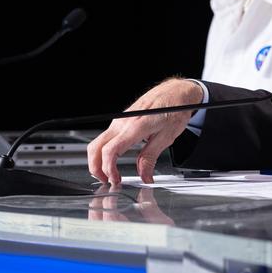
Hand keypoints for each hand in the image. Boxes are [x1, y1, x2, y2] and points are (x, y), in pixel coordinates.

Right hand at [87, 79, 202, 185]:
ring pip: (98, 142)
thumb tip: (145, 177)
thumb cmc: (174, 109)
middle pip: (96, 147)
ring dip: (98, 160)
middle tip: (106, 180)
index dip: (109, 169)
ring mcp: (120, 120)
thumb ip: (151, 158)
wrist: (176, 91)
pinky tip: (113, 159)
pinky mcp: (121, 120)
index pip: (111, 150)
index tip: (116, 180)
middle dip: (95, 167)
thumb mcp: (167, 137)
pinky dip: (104, 151)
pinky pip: (106, 137)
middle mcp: (123, 122)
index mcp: (135, 126)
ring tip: (110, 173)